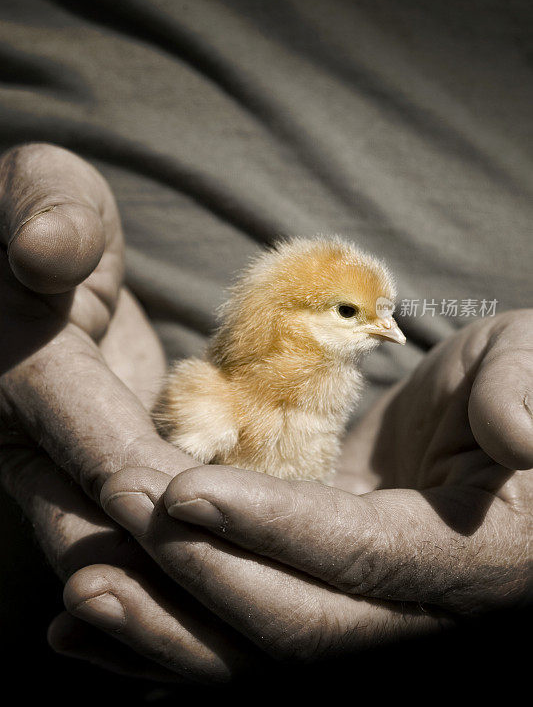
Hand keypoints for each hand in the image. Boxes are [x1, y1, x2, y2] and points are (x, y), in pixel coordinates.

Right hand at [0, 143, 258, 681]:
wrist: (37, 253)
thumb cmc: (45, 212)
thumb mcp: (40, 190)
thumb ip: (45, 211)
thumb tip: (47, 248)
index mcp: (15, 383)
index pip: (102, 456)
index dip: (171, 494)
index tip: (249, 521)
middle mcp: (33, 447)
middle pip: (113, 534)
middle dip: (192, 566)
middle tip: (288, 593)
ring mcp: (64, 470)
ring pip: (129, 551)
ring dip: (196, 580)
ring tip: (285, 604)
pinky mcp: (100, 472)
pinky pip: (146, 531)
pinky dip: (196, 554)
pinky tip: (264, 575)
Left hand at [95, 311, 531, 665]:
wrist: (502, 418)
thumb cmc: (523, 376)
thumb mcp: (528, 365)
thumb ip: (521, 394)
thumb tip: (523, 435)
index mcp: (480, 557)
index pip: (360, 555)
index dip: (271, 529)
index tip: (184, 492)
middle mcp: (424, 610)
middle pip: (299, 624)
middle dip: (199, 577)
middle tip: (110, 518)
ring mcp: (370, 613)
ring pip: (261, 650)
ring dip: (169, 630)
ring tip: (79, 600)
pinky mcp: (326, 596)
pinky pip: (249, 630)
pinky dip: (176, 632)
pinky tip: (98, 633)